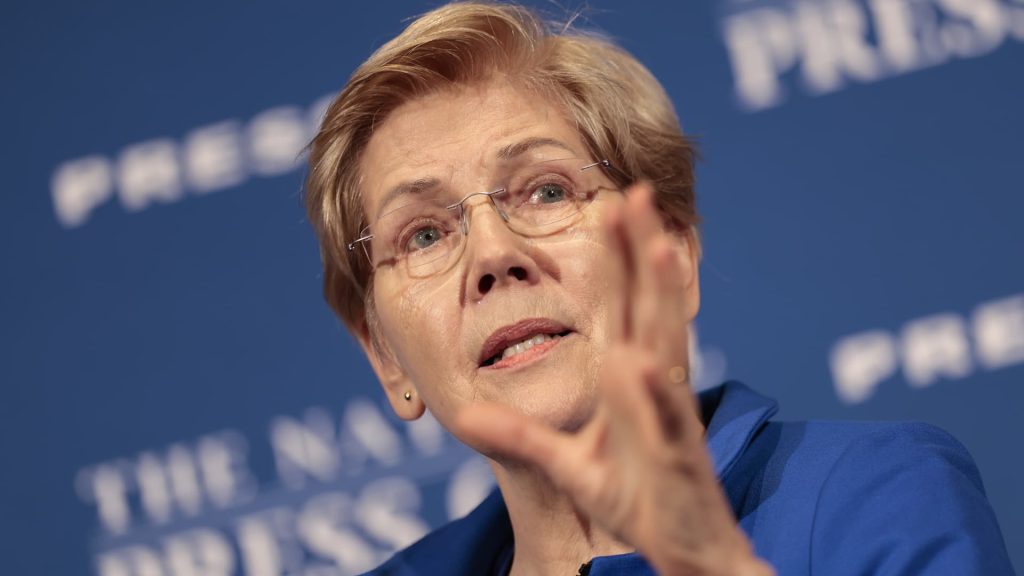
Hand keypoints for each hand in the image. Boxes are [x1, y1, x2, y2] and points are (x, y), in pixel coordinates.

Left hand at [456, 184, 773, 575]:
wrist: (681, 550)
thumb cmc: (636, 497)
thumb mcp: (566, 464)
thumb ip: (519, 436)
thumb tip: (463, 414)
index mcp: (633, 379)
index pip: (625, 306)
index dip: (619, 257)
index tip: (610, 203)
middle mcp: (656, 387)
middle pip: (649, 308)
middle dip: (643, 254)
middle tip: (632, 196)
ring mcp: (668, 420)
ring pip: (667, 350)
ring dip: (662, 300)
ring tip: (656, 249)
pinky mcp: (676, 461)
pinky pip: (664, 425)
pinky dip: (652, 396)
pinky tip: (637, 364)